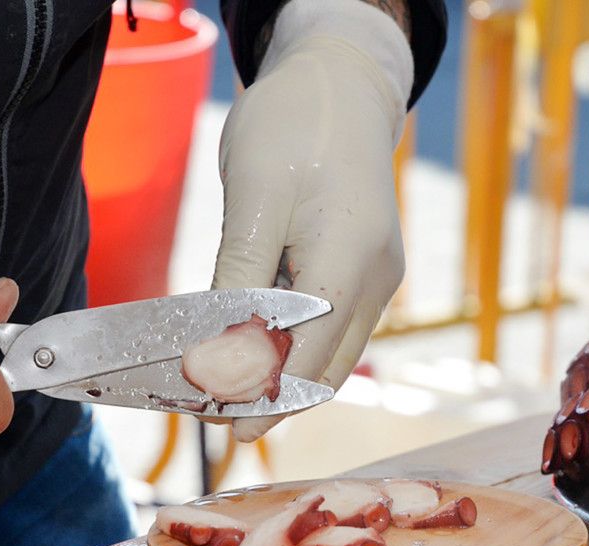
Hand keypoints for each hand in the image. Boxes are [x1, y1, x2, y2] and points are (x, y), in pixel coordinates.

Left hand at [212, 0, 412, 440]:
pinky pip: (333, 328)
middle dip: (269, 401)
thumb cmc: (292, 128)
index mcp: (350, 263)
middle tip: (210, 415)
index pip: (306, 361)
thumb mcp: (253, 200)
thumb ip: (240, 283)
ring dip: (281, 379)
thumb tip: (217, 357)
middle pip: (324, 371)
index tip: (213, 419)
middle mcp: (376, 281)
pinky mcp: (368, 271)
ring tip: (223, 388)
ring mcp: (379, 278)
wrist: (341, 83)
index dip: (260, 400)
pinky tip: (252, 347)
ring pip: (331, 356)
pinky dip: (294, 348)